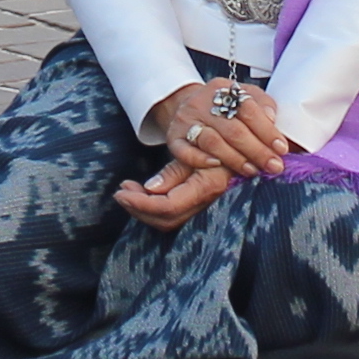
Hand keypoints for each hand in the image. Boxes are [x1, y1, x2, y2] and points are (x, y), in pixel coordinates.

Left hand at [111, 151, 231, 230]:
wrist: (237, 138)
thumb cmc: (214, 139)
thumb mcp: (193, 149)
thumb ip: (173, 172)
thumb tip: (151, 189)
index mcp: (207, 187)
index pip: (169, 206)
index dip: (142, 203)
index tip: (121, 191)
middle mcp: (207, 202)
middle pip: (167, 219)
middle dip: (139, 208)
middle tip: (121, 191)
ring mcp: (204, 206)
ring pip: (169, 220)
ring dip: (144, 208)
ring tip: (128, 188)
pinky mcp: (198, 204)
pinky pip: (173, 214)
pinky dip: (153, 206)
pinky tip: (143, 192)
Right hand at [147, 79, 292, 181]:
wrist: (187, 107)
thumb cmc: (223, 108)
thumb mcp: (244, 98)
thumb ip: (262, 105)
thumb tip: (273, 120)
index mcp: (223, 89)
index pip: (248, 109)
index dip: (267, 130)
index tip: (281, 148)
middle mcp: (202, 103)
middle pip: (233, 129)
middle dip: (257, 150)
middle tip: (273, 166)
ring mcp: (186, 120)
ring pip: (212, 142)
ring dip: (235, 159)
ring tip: (252, 170)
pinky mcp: (173, 138)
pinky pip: (185, 151)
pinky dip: (201, 160)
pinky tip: (217, 165)